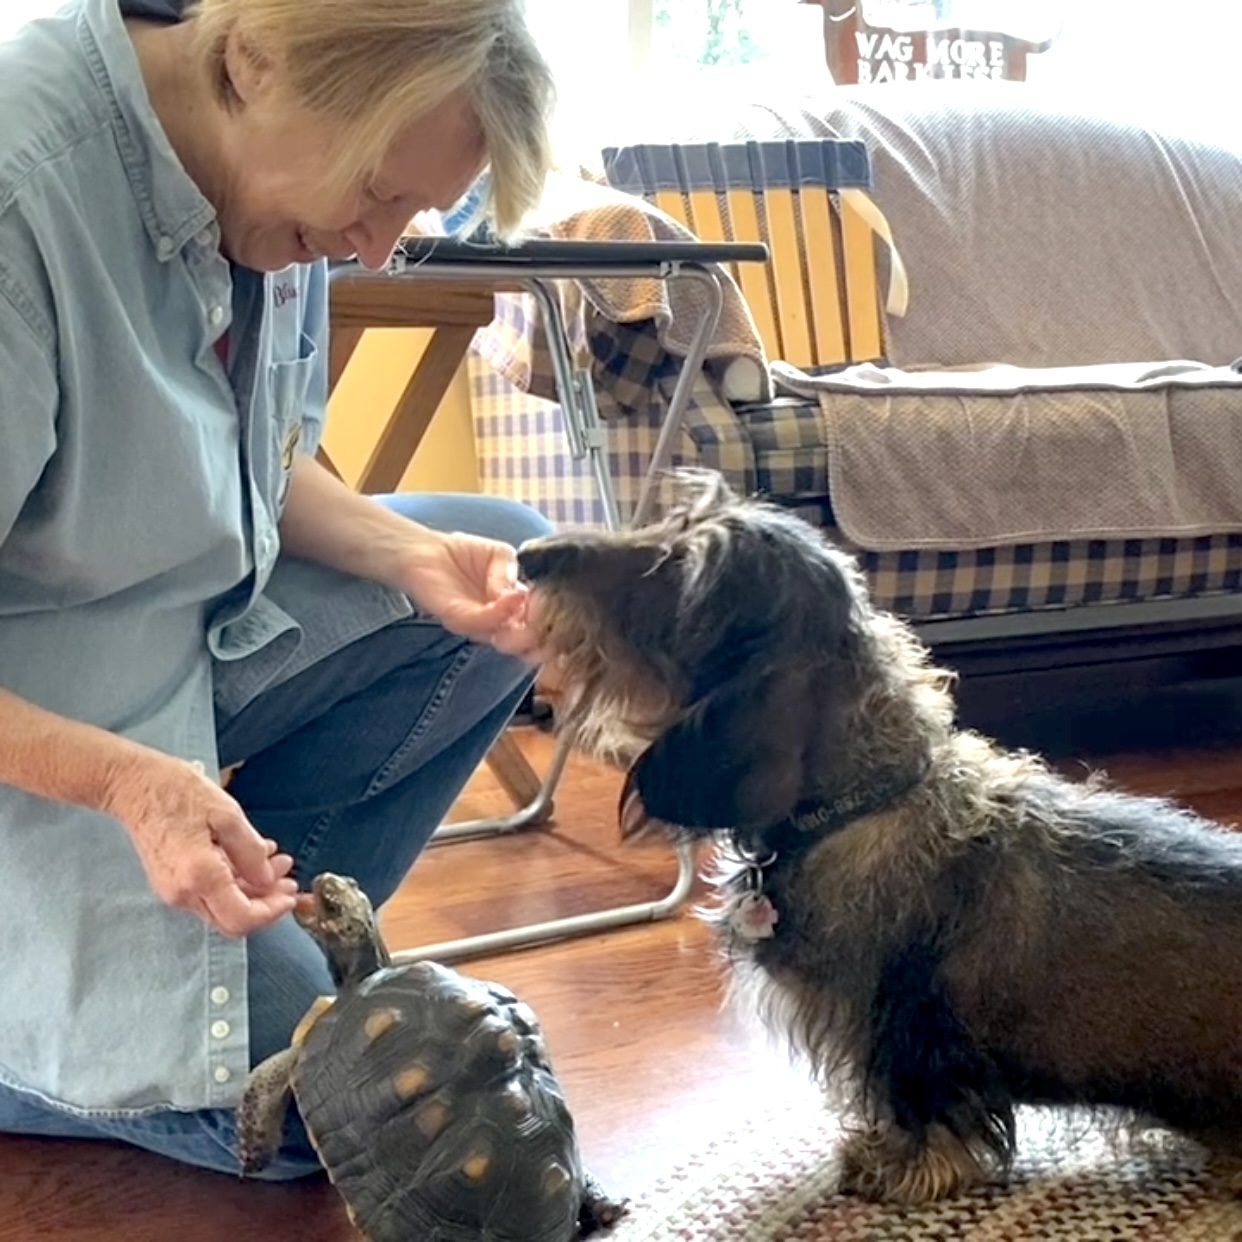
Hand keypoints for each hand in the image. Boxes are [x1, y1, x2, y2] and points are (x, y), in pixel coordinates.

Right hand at [100, 749, 296, 935]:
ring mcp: (173, 890)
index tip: (290, 895)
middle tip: (287, 878)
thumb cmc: (176, 792)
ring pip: (222, 907)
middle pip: (233, 918)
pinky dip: (234, 882)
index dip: (272, 911)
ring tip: (274, 862)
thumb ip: (250, 852)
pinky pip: (209, 894)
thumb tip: (268, 879)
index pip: (241, 918)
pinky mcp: (171, 883)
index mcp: (198, 876)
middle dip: (266, 901)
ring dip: (253, 890)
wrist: (135, 786)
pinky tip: (250, 860)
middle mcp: (183, 892)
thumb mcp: (227, 815)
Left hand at [403, 532, 545, 662]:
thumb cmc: (465, 553)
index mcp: (512, 611)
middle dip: (542, 637)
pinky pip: (481, 621)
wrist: (426, 550)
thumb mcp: (502, 557)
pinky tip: (514, 596)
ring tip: (533, 607)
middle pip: (526, 644)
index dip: (555, 625)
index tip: (570, 614)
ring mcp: (477, 624)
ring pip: (506, 638)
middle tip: (552, 622)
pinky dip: (501, 611)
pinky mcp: (457, 617)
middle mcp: (497, 624)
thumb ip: (514, 575)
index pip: (539, 627)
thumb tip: (522, 596)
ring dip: (523, 627)